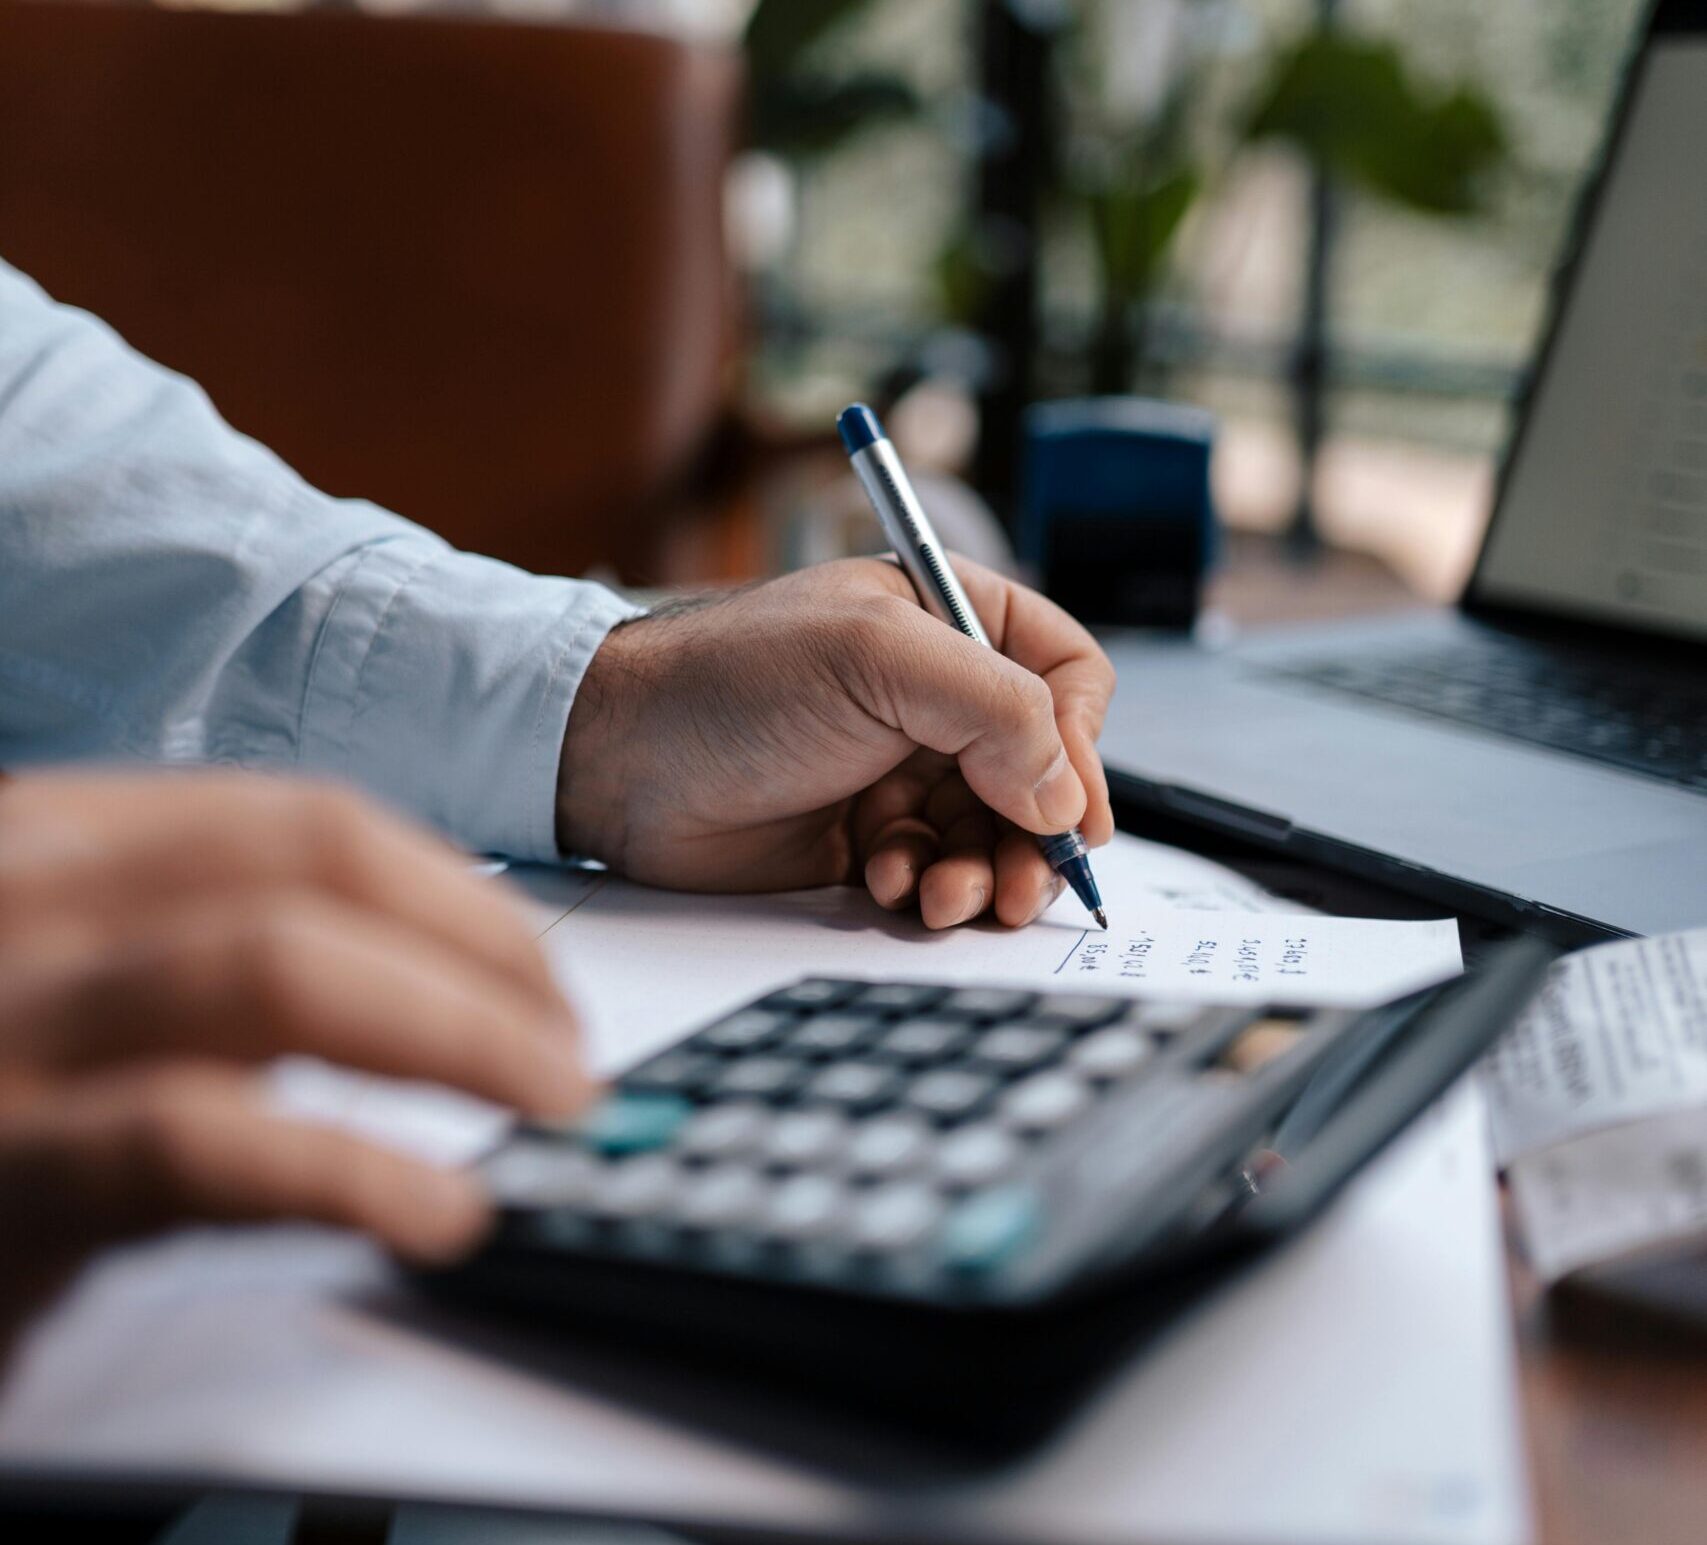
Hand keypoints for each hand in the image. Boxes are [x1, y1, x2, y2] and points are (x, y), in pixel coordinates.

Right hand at [0, 772, 592, 1350]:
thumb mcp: (77, 992)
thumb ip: (211, 955)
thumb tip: (430, 976)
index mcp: (56, 838)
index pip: (306, 823)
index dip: (457, 894)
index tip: (540, 972)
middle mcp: (21, 893)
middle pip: (313, 873)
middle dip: (482, 955)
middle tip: (569, 1050)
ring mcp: (0, 1019)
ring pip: (279, 969)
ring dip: (457, 1035)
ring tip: (551, 1104)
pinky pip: (202, 1143)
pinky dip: (352, 1171)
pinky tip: (440, 1210)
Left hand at [557, 557, 1114, 928]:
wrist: (616, 759)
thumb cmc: (732, 680)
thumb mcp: (876, 659)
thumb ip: (994, 709)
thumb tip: (1064, 796)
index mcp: (949, 622)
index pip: (1065, 677)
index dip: (1082, 745)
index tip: (1073, 812)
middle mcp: (934, 696)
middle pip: (1040, 773)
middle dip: (1034, 835)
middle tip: (1020, 886)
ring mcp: (900, 768)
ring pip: (991, 834)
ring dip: (982, 872)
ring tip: (944, 894)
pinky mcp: (865, 835)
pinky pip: (933, 871)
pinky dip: (923, 887)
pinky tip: (883, 881)